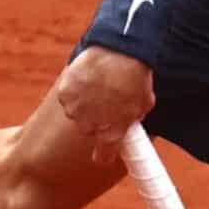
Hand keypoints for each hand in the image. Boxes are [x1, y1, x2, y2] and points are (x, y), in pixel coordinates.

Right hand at [47, 46, 156, 163]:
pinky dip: (74, 89)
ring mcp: (75, 111)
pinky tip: (86, 78)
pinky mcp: (64, 93)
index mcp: (111, 135)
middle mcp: (90, 127)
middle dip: (96, 119)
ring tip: (97, 86)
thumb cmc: (135, 78)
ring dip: (83, 103)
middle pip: (89, 130)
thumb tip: (129, 118)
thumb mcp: (144, 104)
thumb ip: (133, 118)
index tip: (104, 153)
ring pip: (76, 112)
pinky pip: (67, 96)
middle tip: (106, 101)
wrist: (120, 52)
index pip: (103, 156)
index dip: (104, 154)